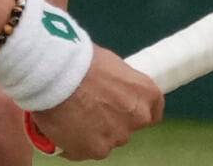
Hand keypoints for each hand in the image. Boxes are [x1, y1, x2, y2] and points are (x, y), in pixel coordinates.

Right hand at [27, 46, 162, 160]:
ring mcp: (118, 136)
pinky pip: (86, 150)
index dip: (137, 110)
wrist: (57, 75)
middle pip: (128, 126)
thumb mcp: (109, 64)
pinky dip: (75, 143)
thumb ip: (118, 83)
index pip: (154, 111)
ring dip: (93, 133)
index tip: (125, 109)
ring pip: (106, 139)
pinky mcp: (96, 150)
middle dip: (112, 121)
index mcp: (146, 93)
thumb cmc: (80, 61)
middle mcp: (138, 117)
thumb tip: (109, 87)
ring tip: (71, 117)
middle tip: (90, 110)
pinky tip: (62, 128)